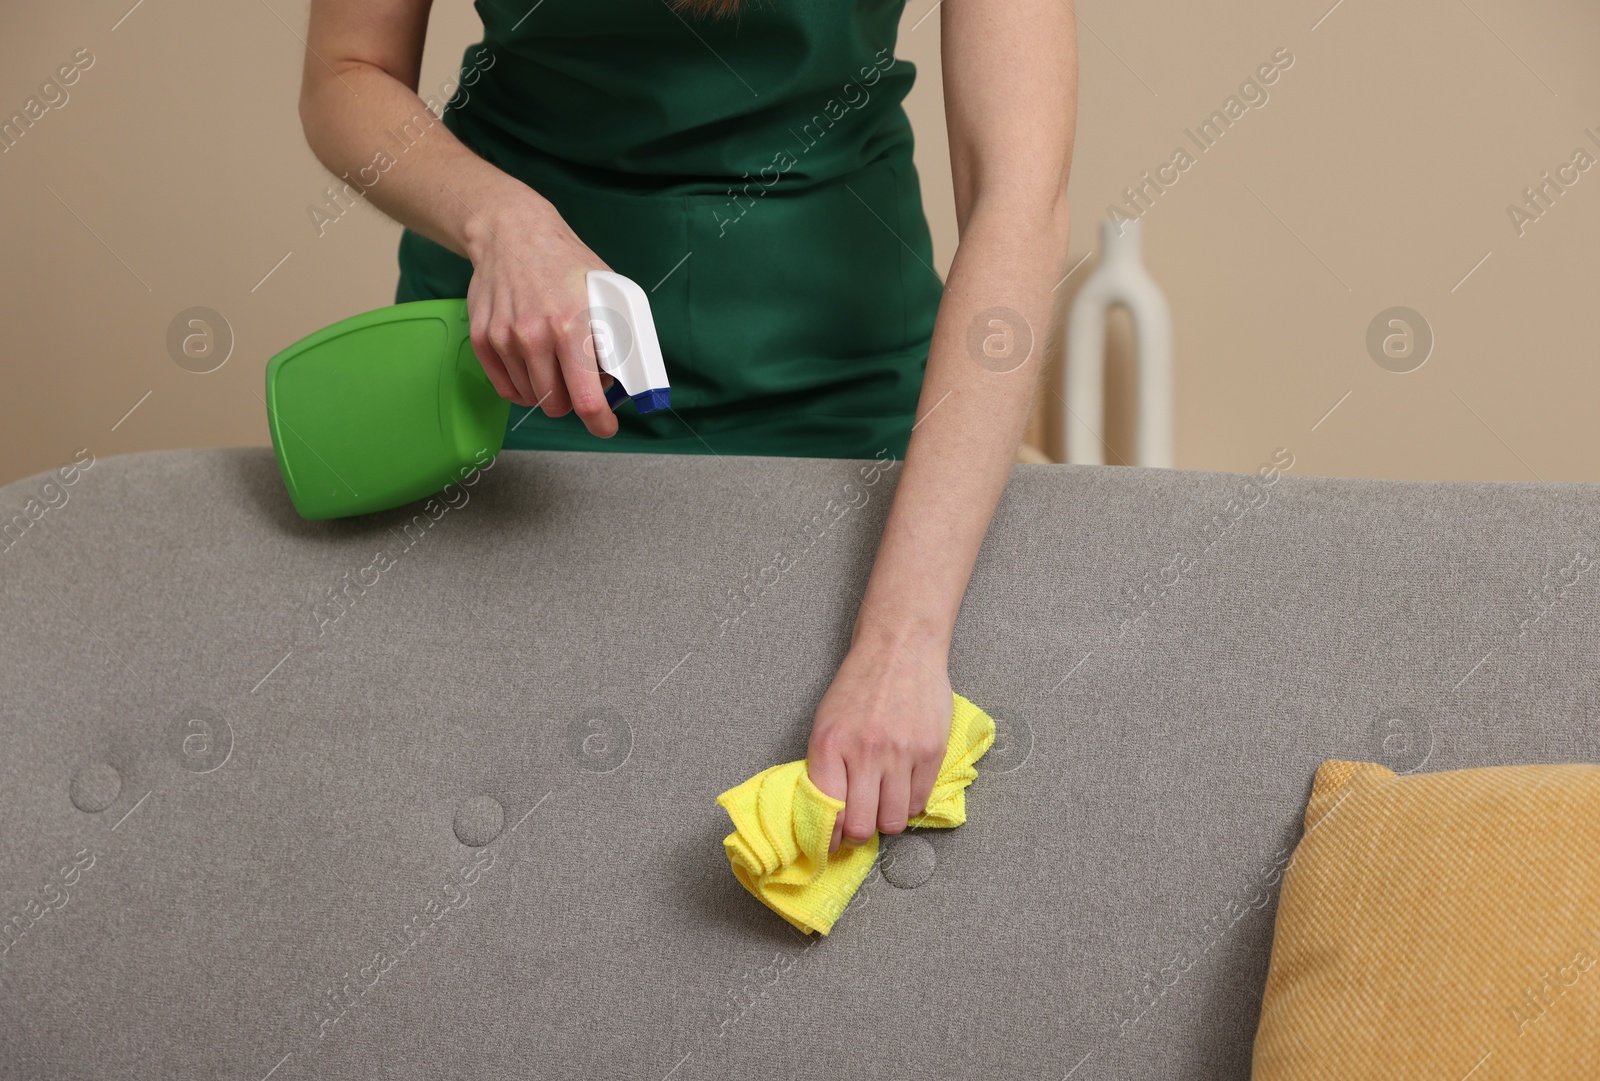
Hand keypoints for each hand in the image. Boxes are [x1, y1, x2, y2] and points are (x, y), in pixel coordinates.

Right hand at [461, 184, 617, 435]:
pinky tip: (532, 365)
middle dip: (573, 402)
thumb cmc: (564, 261)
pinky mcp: (481, 339)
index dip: (599, 422)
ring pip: (531, 398)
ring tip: (555, 362)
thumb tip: (623, 376)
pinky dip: (521, 385)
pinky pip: (505, 387)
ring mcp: (504, 338)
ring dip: (547, 391)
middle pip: (557, 405)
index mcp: (573, 325)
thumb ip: (616, 334)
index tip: (605, 427)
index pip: (586, 398)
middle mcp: (535, 336)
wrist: (510, 232)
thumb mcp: (606, 290)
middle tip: (580, 382)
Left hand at [805, 626, 952, 854]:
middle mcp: (865, 752)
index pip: (828, 813)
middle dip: (859, 834)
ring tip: (883, 803)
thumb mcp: (827, 721)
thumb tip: (829, 815)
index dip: (828, 837)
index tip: (831, 843)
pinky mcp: (931, 751)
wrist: (900, 647)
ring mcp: (901, 753)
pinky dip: (910, 803)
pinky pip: (919, 801)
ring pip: (894, 821)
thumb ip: (826, 766)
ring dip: (887, 820)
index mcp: (830, 744)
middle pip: (863, 826)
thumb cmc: (859, 684)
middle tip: (860, 826)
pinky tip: (902, 787)